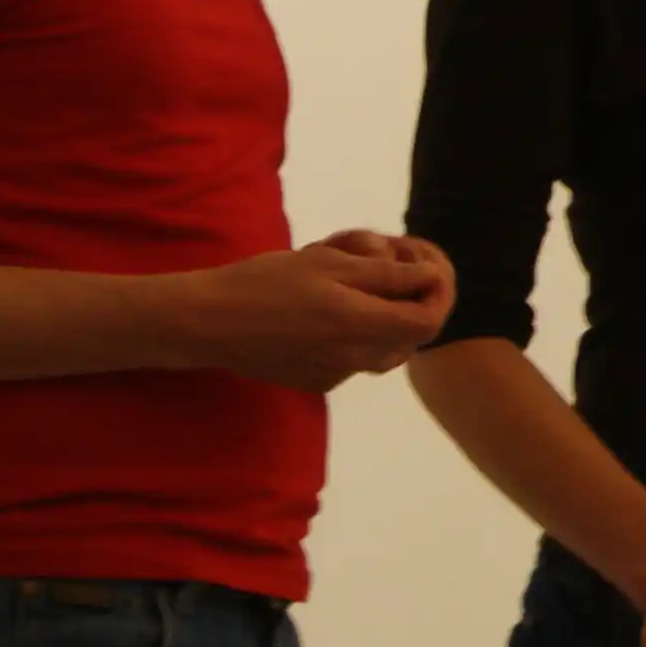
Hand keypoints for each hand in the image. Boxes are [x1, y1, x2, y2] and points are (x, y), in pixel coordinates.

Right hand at [187, 235, 454, 390]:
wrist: (207, 322)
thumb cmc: (266, 282)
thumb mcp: (329, 264)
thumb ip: (386, 276)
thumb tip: (430, 278)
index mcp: (361, 326)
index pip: (429, 321)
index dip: (437, 294)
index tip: (424, 269)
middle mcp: (355, 360)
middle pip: (411, 337)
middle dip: (412, 302)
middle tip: (393, 270)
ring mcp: (335, 376)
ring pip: (384, 349)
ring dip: (384, 317)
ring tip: (355, 283)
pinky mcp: (316, 382)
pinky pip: (354, 359)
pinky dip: (355, 333)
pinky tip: (326, 308)